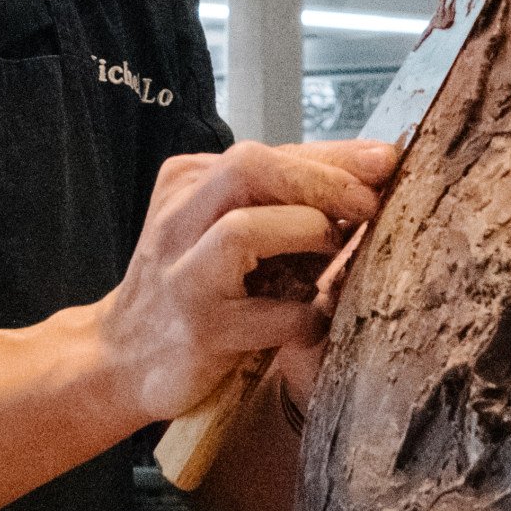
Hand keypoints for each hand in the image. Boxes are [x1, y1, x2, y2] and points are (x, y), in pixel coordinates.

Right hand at [91, 139, 400, 424]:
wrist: (124, 358)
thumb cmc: (194, 284)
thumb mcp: (221, 226)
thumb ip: (279, 199)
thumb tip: (369, 175)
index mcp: (187, 181)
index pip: (267, 152)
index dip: (334, 155)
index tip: (386, 161)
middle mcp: (177, 219)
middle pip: (250, 168)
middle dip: (324, 180)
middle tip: (372, 202)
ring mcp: (185, 275)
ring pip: (246, 229)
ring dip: (309, 235)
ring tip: (333, 254)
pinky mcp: (202, 330)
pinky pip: (270, 313)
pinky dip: (307, 315)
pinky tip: (315, 320)